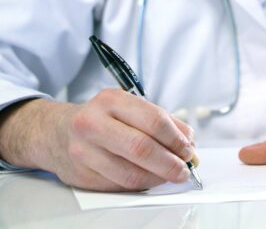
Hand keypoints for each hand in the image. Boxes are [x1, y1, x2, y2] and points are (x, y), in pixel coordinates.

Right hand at [0, 90, 195, 191]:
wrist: (55, 132)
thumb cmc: (101, 118)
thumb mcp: (129, 107)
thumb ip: (162, 121)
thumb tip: (189, 142)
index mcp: (111, 101)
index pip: (154, 120)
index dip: (176, 138)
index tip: (189, 149)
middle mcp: (93, 123)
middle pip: (142, 148)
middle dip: (170, 162)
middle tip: (184, 169)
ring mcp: (83, 151)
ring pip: (131, 172)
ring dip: (158, 177)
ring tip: (170, 175)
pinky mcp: (80, 175)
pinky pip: (119, 185)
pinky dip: (141, 184)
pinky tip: (149, 178)